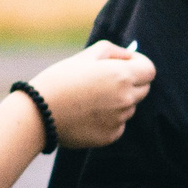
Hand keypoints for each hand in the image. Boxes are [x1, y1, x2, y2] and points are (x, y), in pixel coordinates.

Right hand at [28, 41, 157, 148]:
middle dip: (130, 82)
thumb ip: (111, 51)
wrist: (38, 113)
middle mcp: (126, 98)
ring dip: (117, 101)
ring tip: (88, 99)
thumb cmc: (58, 80)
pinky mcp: (111, 136)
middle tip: (104, 81)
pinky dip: (107, 119)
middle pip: (143, 89)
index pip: (150, 70)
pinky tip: (86, 114)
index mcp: (121, 75)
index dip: (140, 64)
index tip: (127, 64)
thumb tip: (129, 56)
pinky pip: (118, 124)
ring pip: (129, 107)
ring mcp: (120, 119)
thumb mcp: (83, 56)